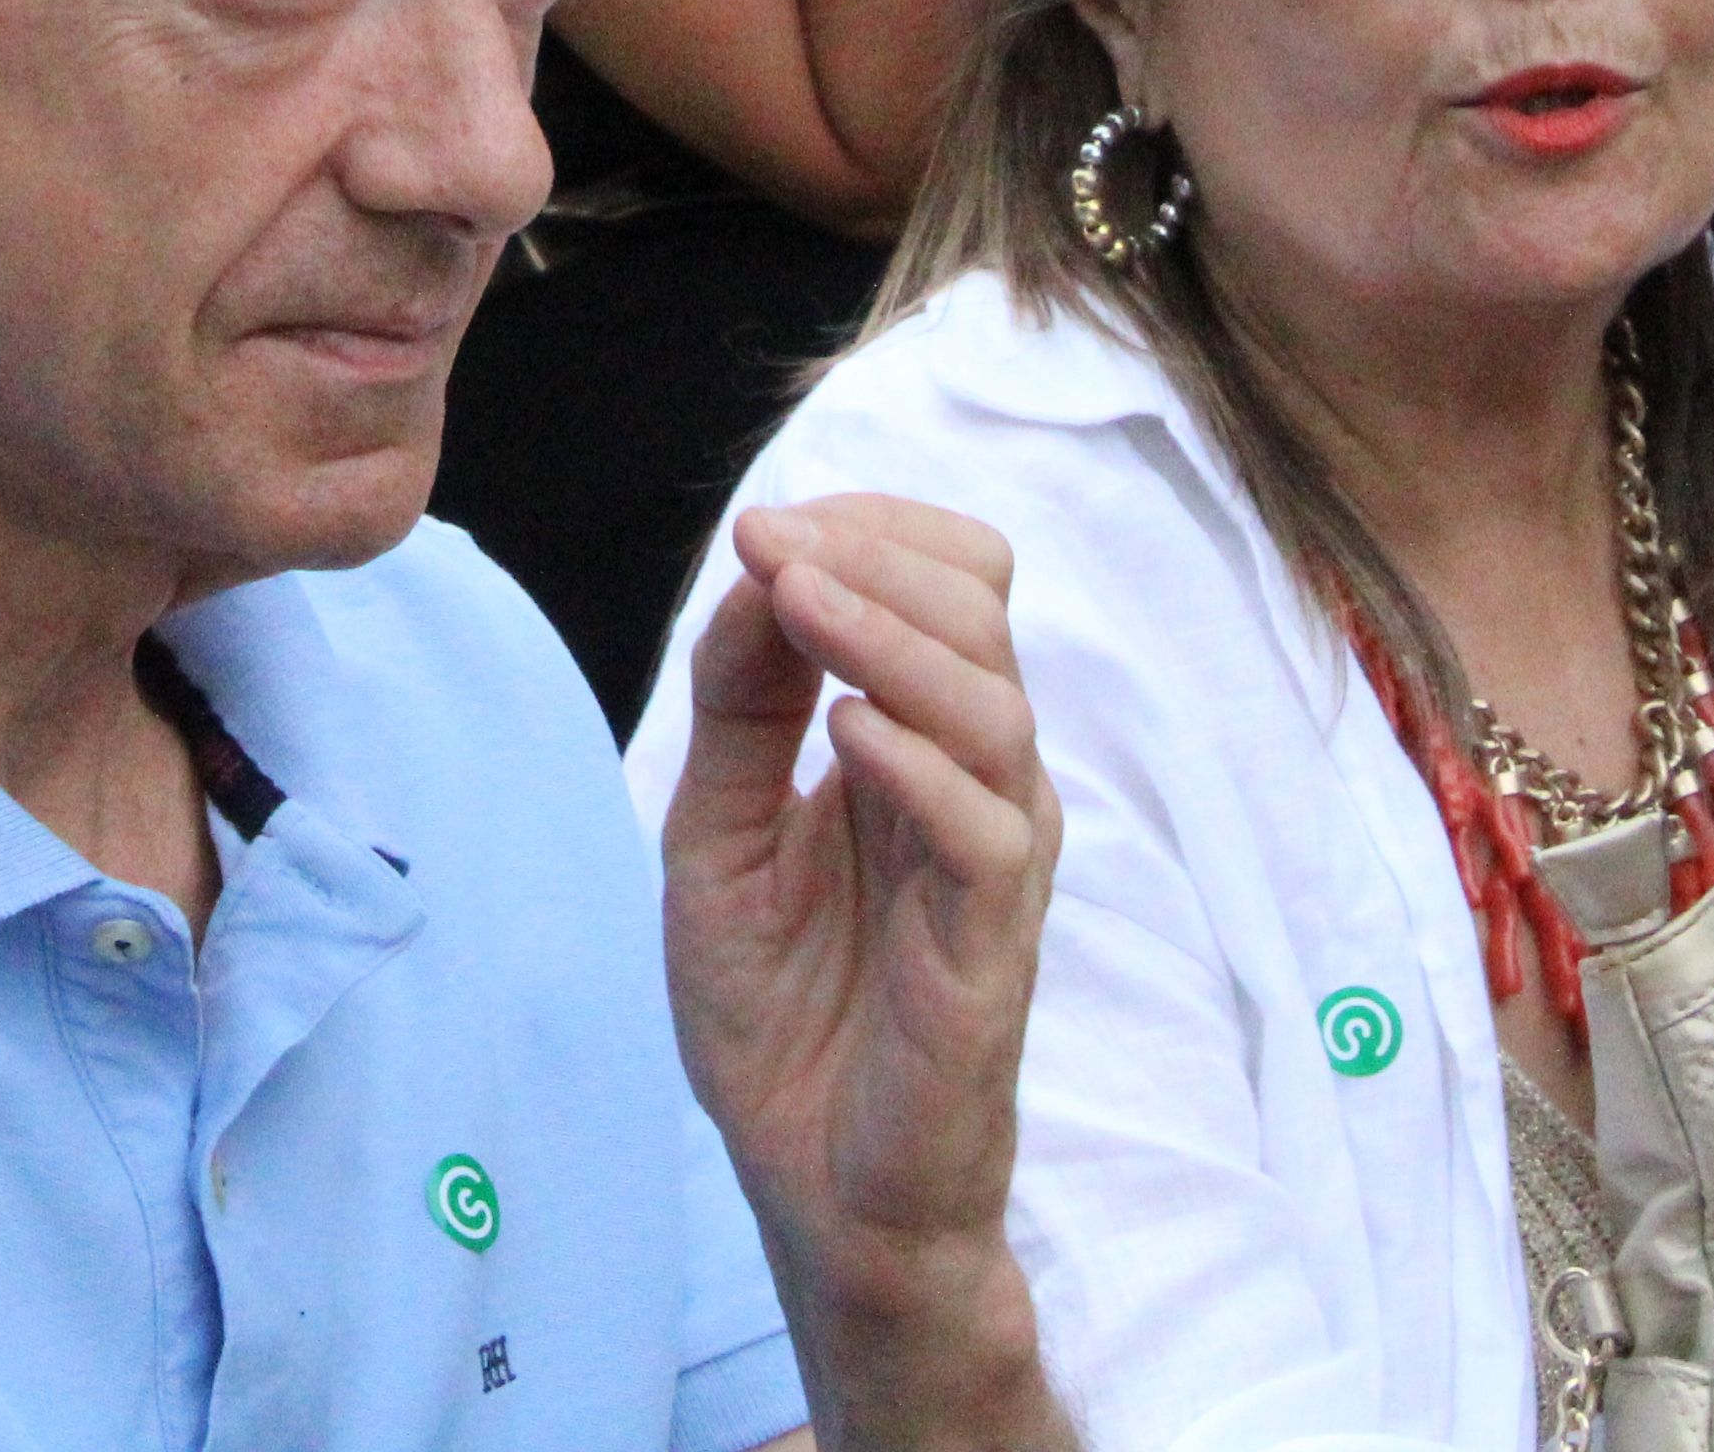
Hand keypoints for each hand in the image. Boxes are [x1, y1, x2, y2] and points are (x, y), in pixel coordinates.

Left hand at [659, 497, 1072, 1451]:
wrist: (813, 1185)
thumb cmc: (781, 1014)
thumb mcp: (718, 832)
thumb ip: (739, 704)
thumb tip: (762, 566)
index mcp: (918, 741)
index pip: (948, 582)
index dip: (868, 535)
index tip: (765, 529)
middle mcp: (976, 782)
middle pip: (981, 614)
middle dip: (877, 558)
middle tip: (773, 545)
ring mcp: (995, 860)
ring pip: (992, 704)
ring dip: (890, 635)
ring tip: (800, 600)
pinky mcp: (993, 946)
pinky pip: (987, 831)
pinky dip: (922, 765)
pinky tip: (850, 734)